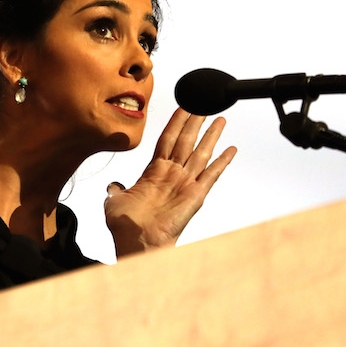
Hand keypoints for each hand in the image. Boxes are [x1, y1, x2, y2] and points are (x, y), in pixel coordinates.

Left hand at [105, 107, 235, 256]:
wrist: (137, 242)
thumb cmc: (126, 226)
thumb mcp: (114, 201)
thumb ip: (116, 189)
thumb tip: (113, 185)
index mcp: (153, 172)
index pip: (167, 140)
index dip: (174, 123)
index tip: (182, 107)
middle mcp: (172, 175)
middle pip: (186, 140)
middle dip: (194, 121)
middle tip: (203, 104)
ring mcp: (185, 184)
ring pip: (200, 152)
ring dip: (211, 135)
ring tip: (220, 118)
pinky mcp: (196, 196)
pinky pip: (212, 175)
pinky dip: (223, 162)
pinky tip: (232, 149)